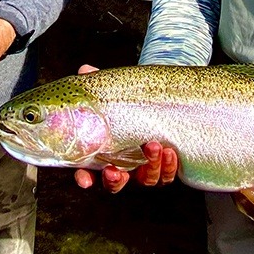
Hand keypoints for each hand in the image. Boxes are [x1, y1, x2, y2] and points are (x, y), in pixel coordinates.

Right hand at [70, 65, 178, 191]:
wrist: (158, 97)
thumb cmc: (128, 98)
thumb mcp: (112, 90)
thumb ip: (97, 82)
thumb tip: (85, 70)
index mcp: (103, 151)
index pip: (87, 172)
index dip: (84, 178)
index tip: (85, 179)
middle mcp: (122, 164)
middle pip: (114, 183)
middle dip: (114, 180)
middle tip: (114, 170)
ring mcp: (144, 168)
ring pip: (144, 180)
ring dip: (148, 167)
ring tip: (152, 145)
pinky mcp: (164, 167)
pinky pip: (166, 175)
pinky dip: (167, 167)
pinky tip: (169, 152)